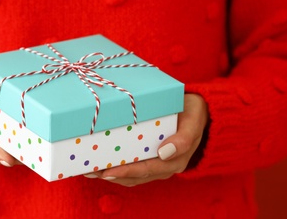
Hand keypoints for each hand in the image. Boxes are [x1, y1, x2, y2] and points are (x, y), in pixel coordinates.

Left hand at [84, 93, 207, 186]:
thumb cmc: (193, 113)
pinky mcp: (150, 157)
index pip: (148, 169)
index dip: (127, 171)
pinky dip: (116, 168)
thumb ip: (184, 138)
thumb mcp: (193, 121)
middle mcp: (165, 166)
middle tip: (89, 171)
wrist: (197, 111)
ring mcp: (157, 163)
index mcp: (176, 160)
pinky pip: (132, 167)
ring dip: (111, 174)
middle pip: (135, 176)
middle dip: (112, 175)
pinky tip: (101, 163)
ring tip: (89, 170)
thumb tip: (164, 153)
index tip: (108, 171)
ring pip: (131, 175)